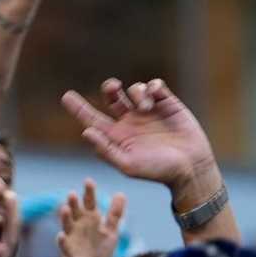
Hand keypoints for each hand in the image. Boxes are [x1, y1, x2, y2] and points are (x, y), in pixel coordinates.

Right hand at [56, 179, 124, 256]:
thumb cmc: (98, 252)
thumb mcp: (111, 232)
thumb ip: (115, 214)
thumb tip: (121, 193)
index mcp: (90, 220)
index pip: (89, 202)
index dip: (89, 192)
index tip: (88, 180)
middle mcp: (79, 227)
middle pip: (75, 212)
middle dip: (73, 203)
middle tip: (72, 193)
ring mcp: (72, 239)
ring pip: (67, 226)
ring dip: (65, 218)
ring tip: (65, 209)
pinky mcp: (69, 254)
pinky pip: (64, 246)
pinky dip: (62, 241)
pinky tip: (61, 235)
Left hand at [61, 77, 216, 204]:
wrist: (190, 167)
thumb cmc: (158, 171)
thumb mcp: (128, 165)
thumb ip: (106, 149)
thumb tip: (86, 132)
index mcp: (116, 137)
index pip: (92, 120)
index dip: (78, 109)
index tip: (66, 96)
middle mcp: (130, 122)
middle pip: (112, 97)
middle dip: (109, 88)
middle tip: (112, 87)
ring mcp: (148, 112)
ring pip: (134, 89)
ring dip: (137, 94)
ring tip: (146, 108)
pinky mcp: (166, 103)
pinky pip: (154, 85)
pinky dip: (152, 87)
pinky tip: (154, 95)